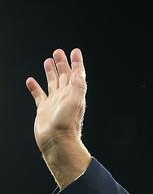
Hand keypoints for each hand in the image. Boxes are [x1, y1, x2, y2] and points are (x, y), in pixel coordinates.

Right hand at [26, 48, 90, 187]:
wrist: (57, 142)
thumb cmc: (67, 124)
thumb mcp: (75, 101)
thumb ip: (78, 85)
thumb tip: (80, 70)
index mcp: (74, 93)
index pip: (76, 74)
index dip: (76, 62)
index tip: (75, 51)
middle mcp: (65, 97)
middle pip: (63, 76)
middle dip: (62, 64)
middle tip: (58, 52)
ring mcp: (54, 103)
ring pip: (52, 83)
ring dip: (51, 72)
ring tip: (48, 61)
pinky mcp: (43, 109)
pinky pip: (38, 95)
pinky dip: (35, 87)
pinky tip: (31, 81)